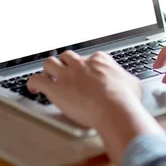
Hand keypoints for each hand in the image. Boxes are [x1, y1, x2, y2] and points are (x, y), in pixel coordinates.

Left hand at [27, 51, 163, 164]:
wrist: (115, 108)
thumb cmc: (125, 99)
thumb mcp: (132, 84)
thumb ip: (126, 79)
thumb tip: (129, 83)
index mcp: (99, 60)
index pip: (89, 57)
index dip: (86, 67)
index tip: (86, 74)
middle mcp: (81, 64)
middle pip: (67, 57)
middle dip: (65, 64)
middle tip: (65, 73)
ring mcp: (67, 75)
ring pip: (49, 63)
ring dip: (48, 70)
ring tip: (48, 78)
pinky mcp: (56, 89)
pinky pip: (37, 80)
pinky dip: (32, 83)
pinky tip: (33, 89)